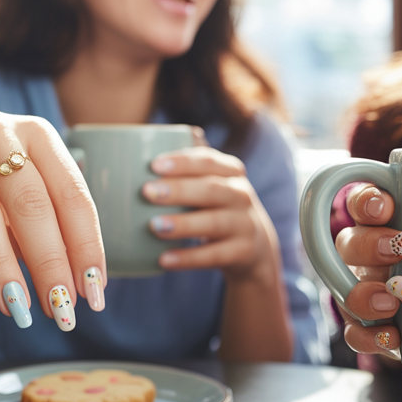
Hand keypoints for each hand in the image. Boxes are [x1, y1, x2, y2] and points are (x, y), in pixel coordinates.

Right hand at [0, 110, 102, 329]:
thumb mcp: (29, 191)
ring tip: (16, 307)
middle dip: (48, 263)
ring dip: (1, 266)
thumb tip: (75, 288)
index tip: (92, 293)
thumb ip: (52, 228)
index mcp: (38, 132)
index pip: (71, 194)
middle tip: (58, 310)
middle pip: (28, 202)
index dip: (84, 246)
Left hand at [144, 145, 281, 283]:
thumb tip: (150, 141)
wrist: (254, 246)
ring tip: (154, 226)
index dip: (182, 162)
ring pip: (214, 222)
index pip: (207, 161)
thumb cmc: (217, 206)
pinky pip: (214, 255)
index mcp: (230, 171)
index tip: (153, 165)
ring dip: (183, 224)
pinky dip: (188, 258)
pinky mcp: (242, 252)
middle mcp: (241, 195)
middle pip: (210, 189)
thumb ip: (190, 165)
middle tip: (147, 192)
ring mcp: (245, 224)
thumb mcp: (211, 182)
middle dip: (179, 190)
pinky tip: (164, 259)